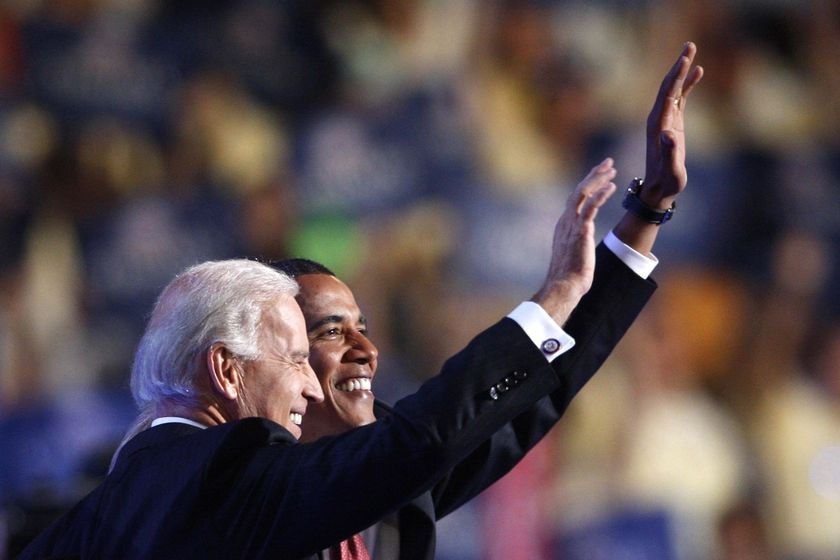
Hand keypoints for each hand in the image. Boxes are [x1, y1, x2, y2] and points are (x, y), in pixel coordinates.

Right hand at [532, 158, 616, 324]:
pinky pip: (591, 207)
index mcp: (563, 225)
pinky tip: (612, 186)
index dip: (588, 184)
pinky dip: (601, 194)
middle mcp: (565, 221)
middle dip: (594, 175)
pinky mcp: (581, 231)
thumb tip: (581, 242)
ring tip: (612, 169)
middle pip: (579, 191)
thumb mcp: (572, 252)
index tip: (600, 175)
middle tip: (608, 163)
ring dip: (598, 179)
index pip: (575, 199)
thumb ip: (576, 241)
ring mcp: (572, 225)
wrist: (564, 285)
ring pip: (584, 194)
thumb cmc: (569, 276)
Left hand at [642, 42, 703, 208]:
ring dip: (683, 71)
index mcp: (658, 124)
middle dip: (679, 65)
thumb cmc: (666, 181)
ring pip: (674, 90)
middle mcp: (659, 118)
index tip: (686, 57)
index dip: (677, 74)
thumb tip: (669, 134)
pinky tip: (698, 73)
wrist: (659, 189)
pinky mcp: (672, 125)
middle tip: (689, 44)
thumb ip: (670, 151)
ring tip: (692, 52)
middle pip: (669, 86)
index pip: (667, 92)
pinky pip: (680, 99)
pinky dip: (688, 85)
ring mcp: (665, 121)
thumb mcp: (670, 168)